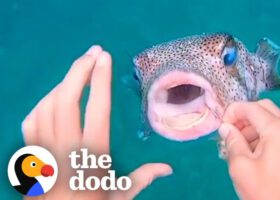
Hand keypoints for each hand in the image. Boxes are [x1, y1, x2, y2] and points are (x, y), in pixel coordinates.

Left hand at [21, 46, 172, 199]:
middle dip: (79, 71)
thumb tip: (169, 169)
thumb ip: (141, 180)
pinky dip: (43, 102)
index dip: (101, 80)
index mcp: (92, 158)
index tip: (105, 58)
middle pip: (66, 100)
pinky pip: (32, 120)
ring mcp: (44, 150)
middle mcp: (65, 149)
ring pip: (47, 106)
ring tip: (79, 71)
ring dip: (63, 83)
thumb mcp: (119, 198)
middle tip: (93, 52)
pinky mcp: (31, 155)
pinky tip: (54, 97)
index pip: (96, 110)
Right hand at [219, 100, 279, 199]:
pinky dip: (265, 134)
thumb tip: (226, 127)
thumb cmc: (265, 193)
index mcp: (279, 130)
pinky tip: (254, 153)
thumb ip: (232, 141)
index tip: (221, 128)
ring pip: (272, 118)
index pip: (251, 107)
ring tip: (240, 147)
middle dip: (244, 117)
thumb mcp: (240, 167)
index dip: (232, 112)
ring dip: (253, 127)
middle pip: (264, 108)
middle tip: (230, 134)